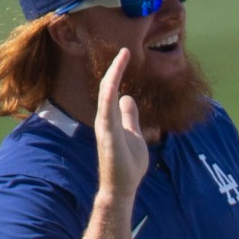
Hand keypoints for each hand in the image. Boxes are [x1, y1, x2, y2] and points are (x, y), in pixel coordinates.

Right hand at [94, 49, 149, 207]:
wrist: (121, 188)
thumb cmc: (127, 164)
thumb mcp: (134, 134)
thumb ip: (130, 117)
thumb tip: (128, 98)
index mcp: (111, 118)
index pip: (112, 89)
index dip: (117, 71)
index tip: (125, 54)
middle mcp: (104, 120)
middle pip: (107, 88)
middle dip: (115, 69)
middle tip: (124, 50)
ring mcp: (105, 128)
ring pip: (105, 97)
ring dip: (113, 77)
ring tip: (121, 59)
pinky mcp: (109, 139)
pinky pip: (107, 115)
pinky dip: (109, 99)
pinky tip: (114, 86)